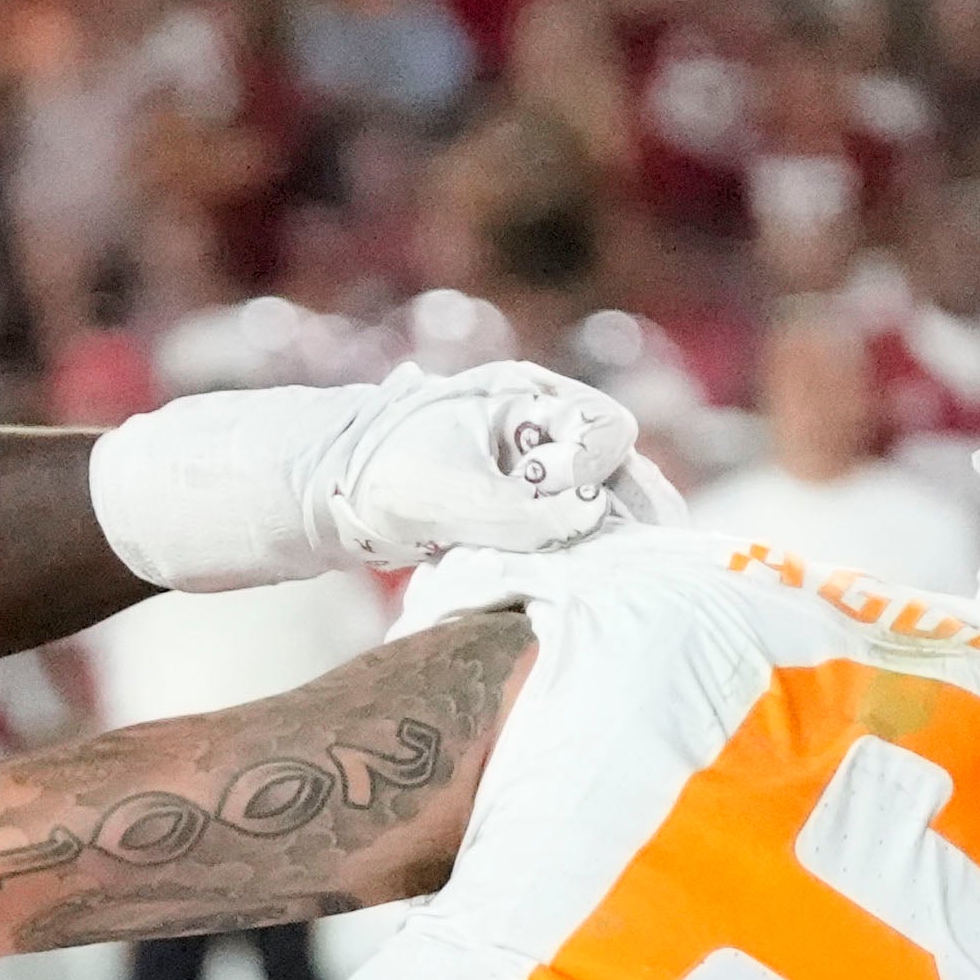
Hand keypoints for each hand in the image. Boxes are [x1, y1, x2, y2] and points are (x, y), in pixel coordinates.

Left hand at [298, 360, 648, 571]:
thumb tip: (591, 515)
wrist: (333, 493)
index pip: (604, 427)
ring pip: (605, 500)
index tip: (544, 488)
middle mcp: (544, 428)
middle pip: (620, 466)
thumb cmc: (382, 475)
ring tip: (632, 578)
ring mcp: (539, 469)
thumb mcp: (444, 496)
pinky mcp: (527, 509)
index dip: (589, 464)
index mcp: (526, 397)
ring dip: (613, 536)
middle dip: (633, 509)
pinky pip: (576, 528)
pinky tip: (594, 583)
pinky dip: (587, 553)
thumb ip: (517, 510)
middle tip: (645, 556)